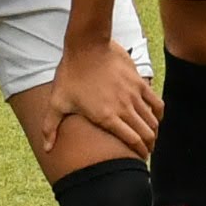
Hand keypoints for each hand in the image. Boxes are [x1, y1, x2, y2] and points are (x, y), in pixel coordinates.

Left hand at [34, 39, 160, 165]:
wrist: (86, 46)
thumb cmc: (71, 74)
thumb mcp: (57, 102)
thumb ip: (51, 127)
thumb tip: (46, 148)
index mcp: (107, 117)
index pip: (133, 141)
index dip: (139, 153)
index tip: (139, 159)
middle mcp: (124, 108)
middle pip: (147, 134)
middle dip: (149, 146)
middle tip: (146, 152)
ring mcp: (133, 95)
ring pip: (153, 120)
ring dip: (154, 132)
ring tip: (151, 138)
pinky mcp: (139, 82)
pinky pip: (156, 102)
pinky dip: (159, 113)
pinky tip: (156, 118)